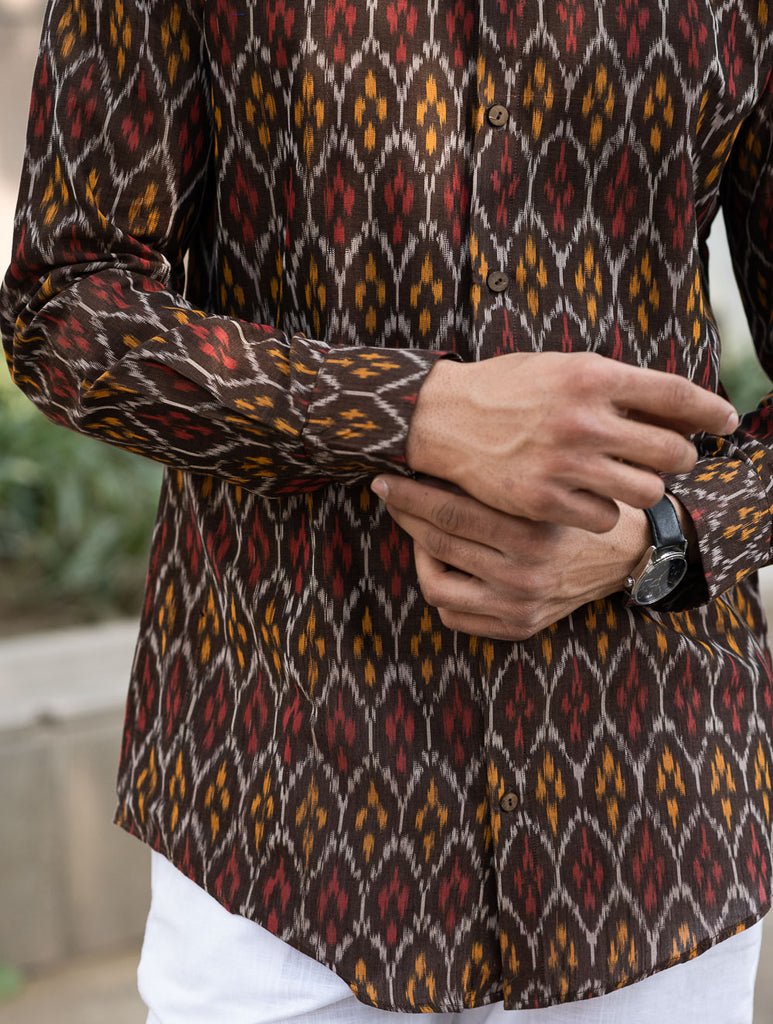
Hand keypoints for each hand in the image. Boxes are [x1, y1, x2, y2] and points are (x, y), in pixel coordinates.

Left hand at [372, 473, 652, 639]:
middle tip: (394, 495)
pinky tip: (444, 563)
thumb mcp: (547, 481)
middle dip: (408, 516)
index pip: (450, 513)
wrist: (628, 551)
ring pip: (437, 586)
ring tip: (425, 532)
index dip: (410, 495)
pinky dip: (442, 588)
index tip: (386, 480)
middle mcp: (525, 576)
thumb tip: (430, 456)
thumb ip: (496, 475)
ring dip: (422, 556)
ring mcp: (521, 607)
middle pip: (438, 546)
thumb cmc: (580, 502)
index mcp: (533, 533)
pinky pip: (454, 616)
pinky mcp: (520, 627)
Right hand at [405, 351, 737, 532]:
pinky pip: (605, 519)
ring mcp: (564, 463)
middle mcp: (584, 419)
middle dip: (680, 457)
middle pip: (672, 451)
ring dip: (645, 489)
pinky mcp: (543, 501)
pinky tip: (587, 499)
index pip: (676, 395)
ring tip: (628, 481)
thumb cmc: (506, 390)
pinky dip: (604, 512)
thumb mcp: (563, 367)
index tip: (727, 421)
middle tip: (666, 458)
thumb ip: (614, 384)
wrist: (442, 418)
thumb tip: (673, 409)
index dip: (711, 411)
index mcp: (593, 376)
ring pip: (646, 492)